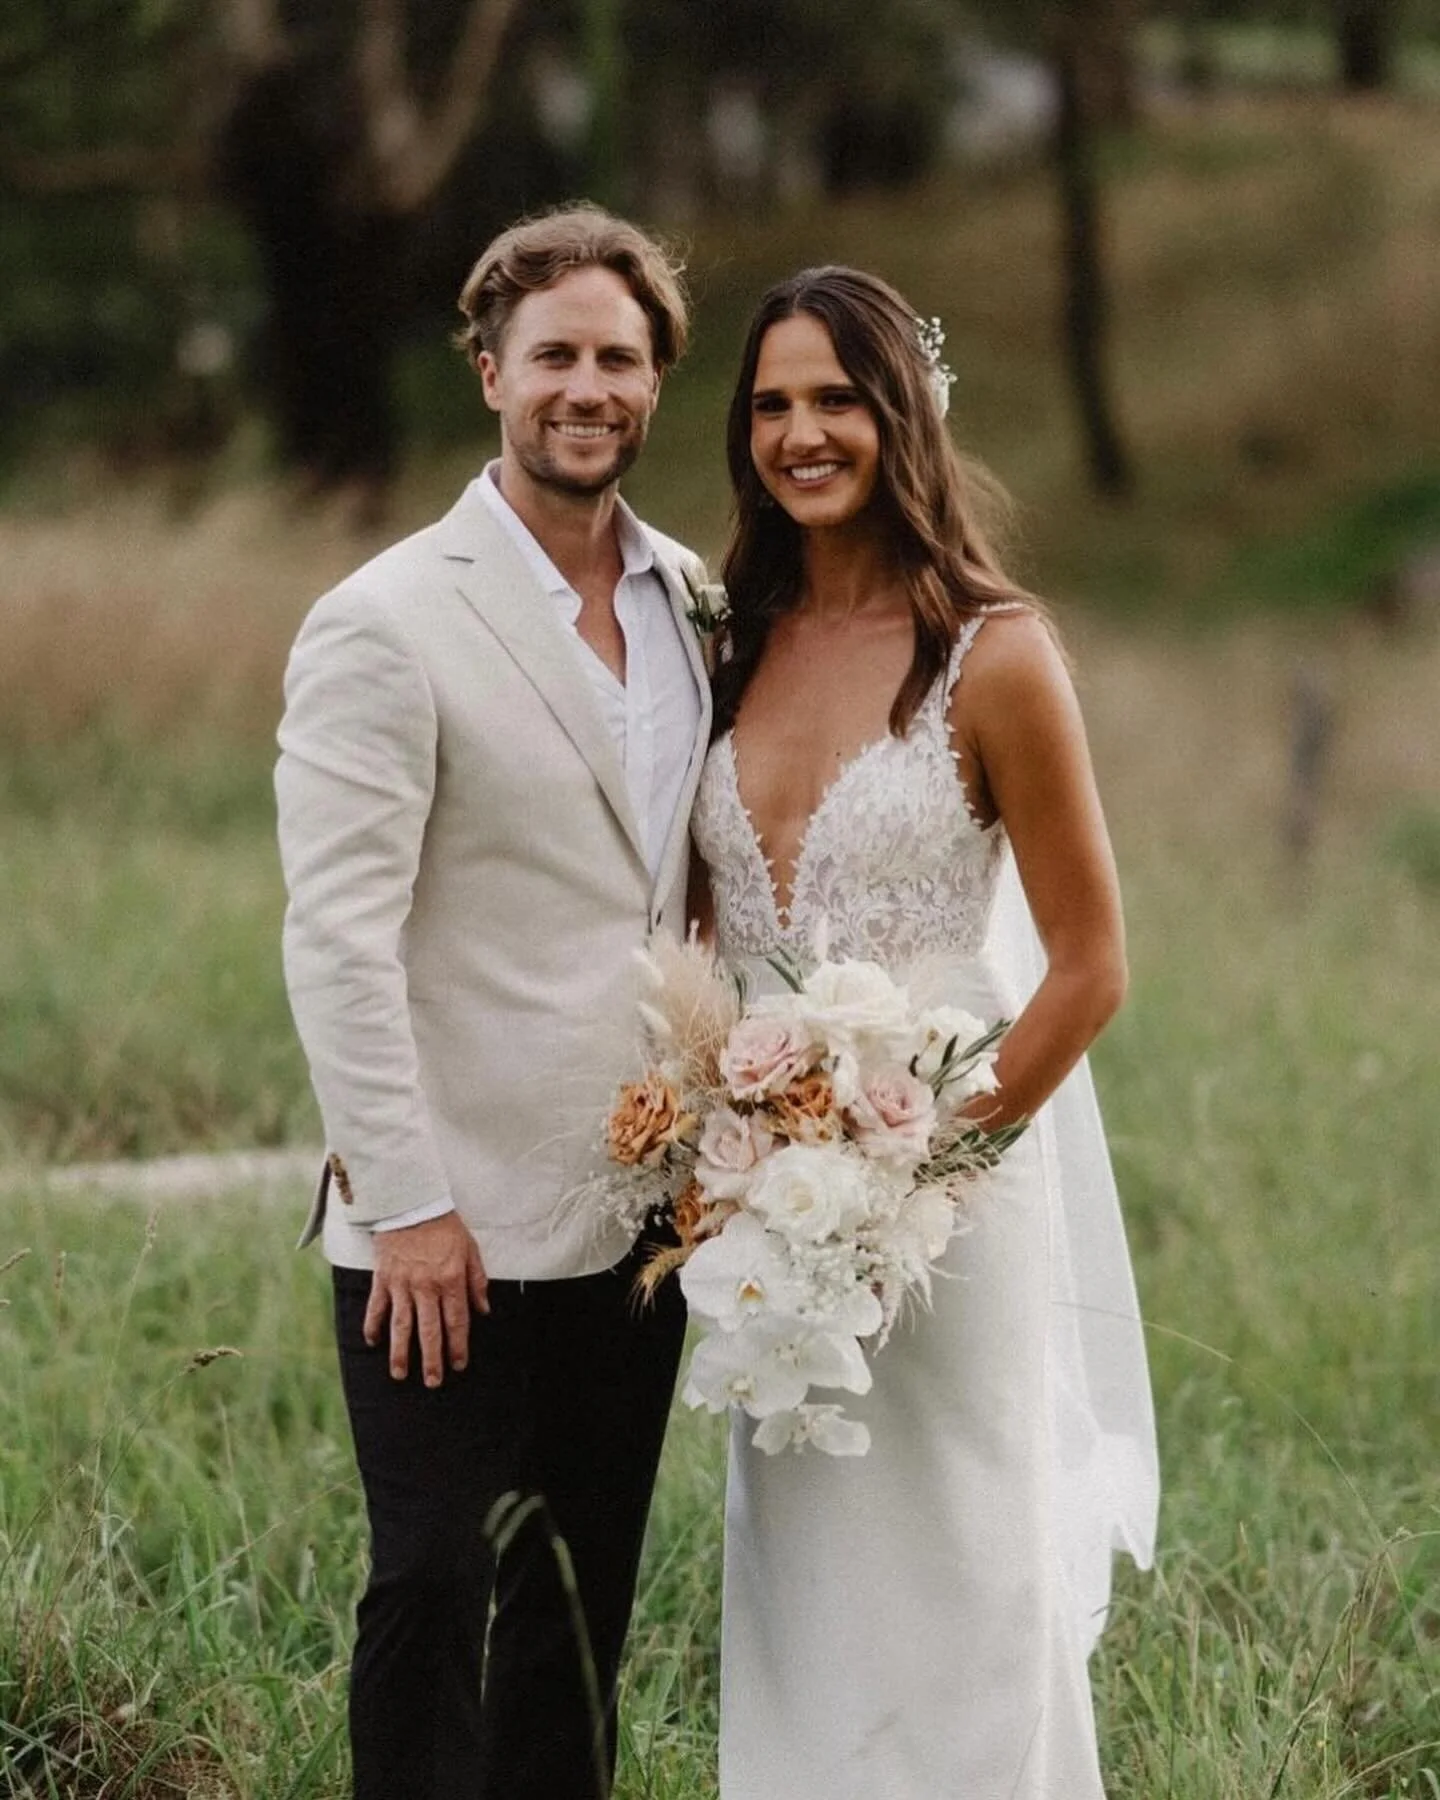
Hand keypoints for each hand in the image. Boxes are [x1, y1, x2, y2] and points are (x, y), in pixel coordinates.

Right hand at [364, 1212, 488, 1386]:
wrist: (412, 1202)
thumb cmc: (445, 1225)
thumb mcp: (470, 1249)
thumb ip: (477, 1280)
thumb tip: (484, 1310)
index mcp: (451, 1280)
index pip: (456, 1321)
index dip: (458, 1345)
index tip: (458, 1365)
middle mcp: (426, 1286)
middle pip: (429, 1330)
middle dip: (432, 1360)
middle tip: (433, 1383)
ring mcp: (402, 1283)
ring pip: (401, 1325)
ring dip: (401, 1352)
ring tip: (400, 1374)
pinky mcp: (382, 1278)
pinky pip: (376, 1306)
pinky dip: (373, 1325)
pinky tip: (372, 1342)